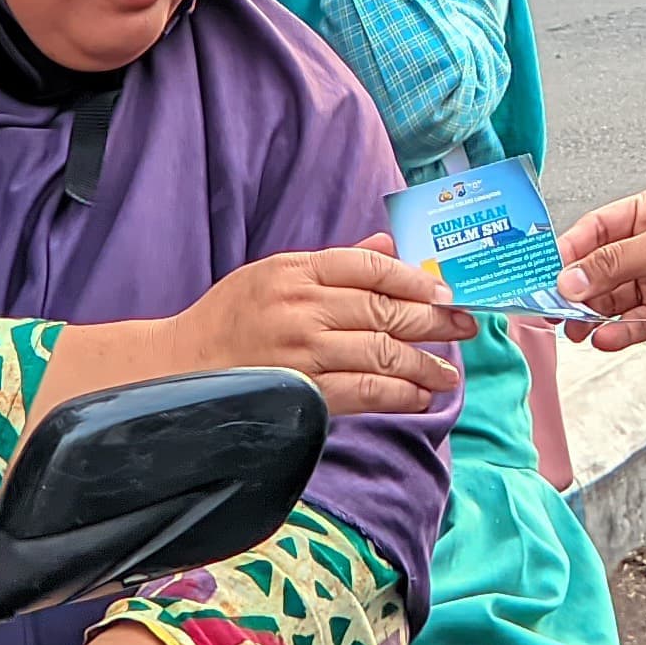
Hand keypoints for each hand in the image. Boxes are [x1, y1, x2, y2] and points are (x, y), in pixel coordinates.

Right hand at [173, 236, 469, 412]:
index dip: (416, 277)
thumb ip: (335, 264)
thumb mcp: (274, 276)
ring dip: (425, 365)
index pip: (369, 266)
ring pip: (382, 353)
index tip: (446, 289)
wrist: (178, 370)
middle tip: (467, 325)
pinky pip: (365, 393)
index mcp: (296, 271)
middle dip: (435, 319)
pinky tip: (421, 398)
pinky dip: (400, 396)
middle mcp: (301, 307)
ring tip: (450, 374)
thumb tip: (389, 246)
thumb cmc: (231, 320)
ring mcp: (301, 351)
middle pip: (385, 309)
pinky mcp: (302, 392)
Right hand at [556, 182, 645, 349]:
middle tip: (548, 308)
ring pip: (611, 301)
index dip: (569, 251)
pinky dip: (616, 333)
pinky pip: (632, 325)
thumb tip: (570, 279)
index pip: (597, 229)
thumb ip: (618, 262)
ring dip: (590, 315)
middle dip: (574, 289)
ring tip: (573, 329)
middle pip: (598, 269)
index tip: (543, 272)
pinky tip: (603, 338)